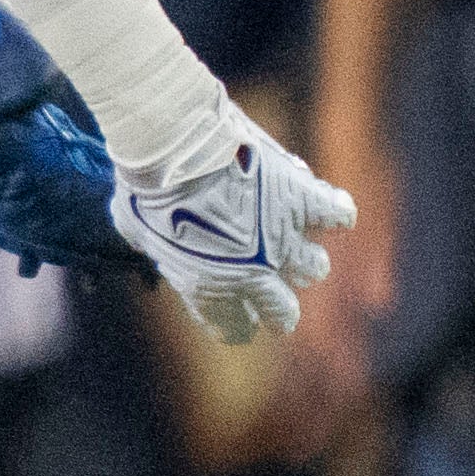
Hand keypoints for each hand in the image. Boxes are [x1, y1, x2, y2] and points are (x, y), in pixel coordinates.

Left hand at [109, 118, 353, 345]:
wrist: (173, 147)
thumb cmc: (145, 186)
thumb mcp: (135, 228)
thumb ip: (155, 245)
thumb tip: (153, 241)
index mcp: (210, 287)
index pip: (234, 327)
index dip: (237, 324)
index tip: (240, 320)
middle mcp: (253, 273)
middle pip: (283, 312)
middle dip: (279, 309)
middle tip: (278, 301)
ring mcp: (282, 238)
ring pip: (314, 267)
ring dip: (302, 257)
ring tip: (289, 239)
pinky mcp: (303, 200)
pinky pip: (339, 216)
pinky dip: (336, 211)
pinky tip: (328, 207)